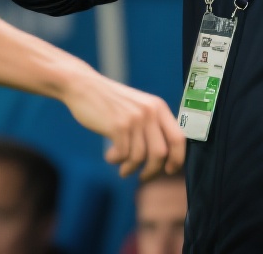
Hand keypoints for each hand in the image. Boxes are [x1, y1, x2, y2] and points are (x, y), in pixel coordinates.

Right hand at [63, 68, 185, 178]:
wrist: (84, 86)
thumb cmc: (110, 101)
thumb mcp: (137, 106)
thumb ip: (151, 124)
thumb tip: (163, 157)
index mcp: (158, 107)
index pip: (179, 138)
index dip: (177, 159)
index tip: (170, 170)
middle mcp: (150, 112)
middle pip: (161, 153)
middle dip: (153, 171)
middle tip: (144, 177)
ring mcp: (134, 118)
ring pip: (140, 157)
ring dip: (130, 168)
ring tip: (123, 170)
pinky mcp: (118, 126)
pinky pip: (123, 155)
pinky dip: (116, 161)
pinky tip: (110, 157)